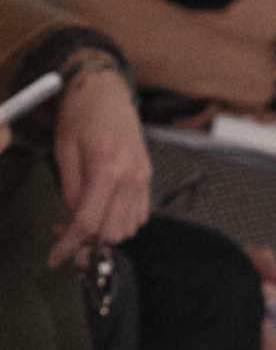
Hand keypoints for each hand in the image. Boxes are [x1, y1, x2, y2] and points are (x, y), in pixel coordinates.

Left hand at [49, 63, 151, 266]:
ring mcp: (143, 178)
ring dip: (105, 234)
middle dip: (88, 242)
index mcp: (107, 169)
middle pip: (113, 231)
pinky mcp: (147, 176)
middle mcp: (131, 178)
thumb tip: (72, 220)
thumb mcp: (64, 150)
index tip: (54, 258)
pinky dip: (121, 223)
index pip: (89, 221)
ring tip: (83, 223)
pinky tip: (103, 213)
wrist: (107, 91)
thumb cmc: (79, 115)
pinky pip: (140, 214)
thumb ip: (70, 189)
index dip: (70, 244)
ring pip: (129, 227)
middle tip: (65, 235)